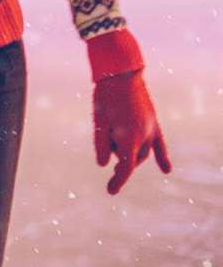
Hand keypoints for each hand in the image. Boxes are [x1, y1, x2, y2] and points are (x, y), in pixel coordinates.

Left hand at [93, 70, 170, 194]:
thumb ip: (102, 145)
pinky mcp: (154, 122)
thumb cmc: (105, 98)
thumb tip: (104, 165)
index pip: (126, 167)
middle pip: (133, 159)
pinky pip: (160, 144)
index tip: (111, 191)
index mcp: (129, 138)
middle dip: (122, 163)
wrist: (122, 75)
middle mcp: (144, 136)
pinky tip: (167, 170)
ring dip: (132, 155)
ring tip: (117, 145)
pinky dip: (162, 157)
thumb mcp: (99, 123)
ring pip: (144, 151)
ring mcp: (152, 129)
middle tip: (111, 163)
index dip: (118, 181)